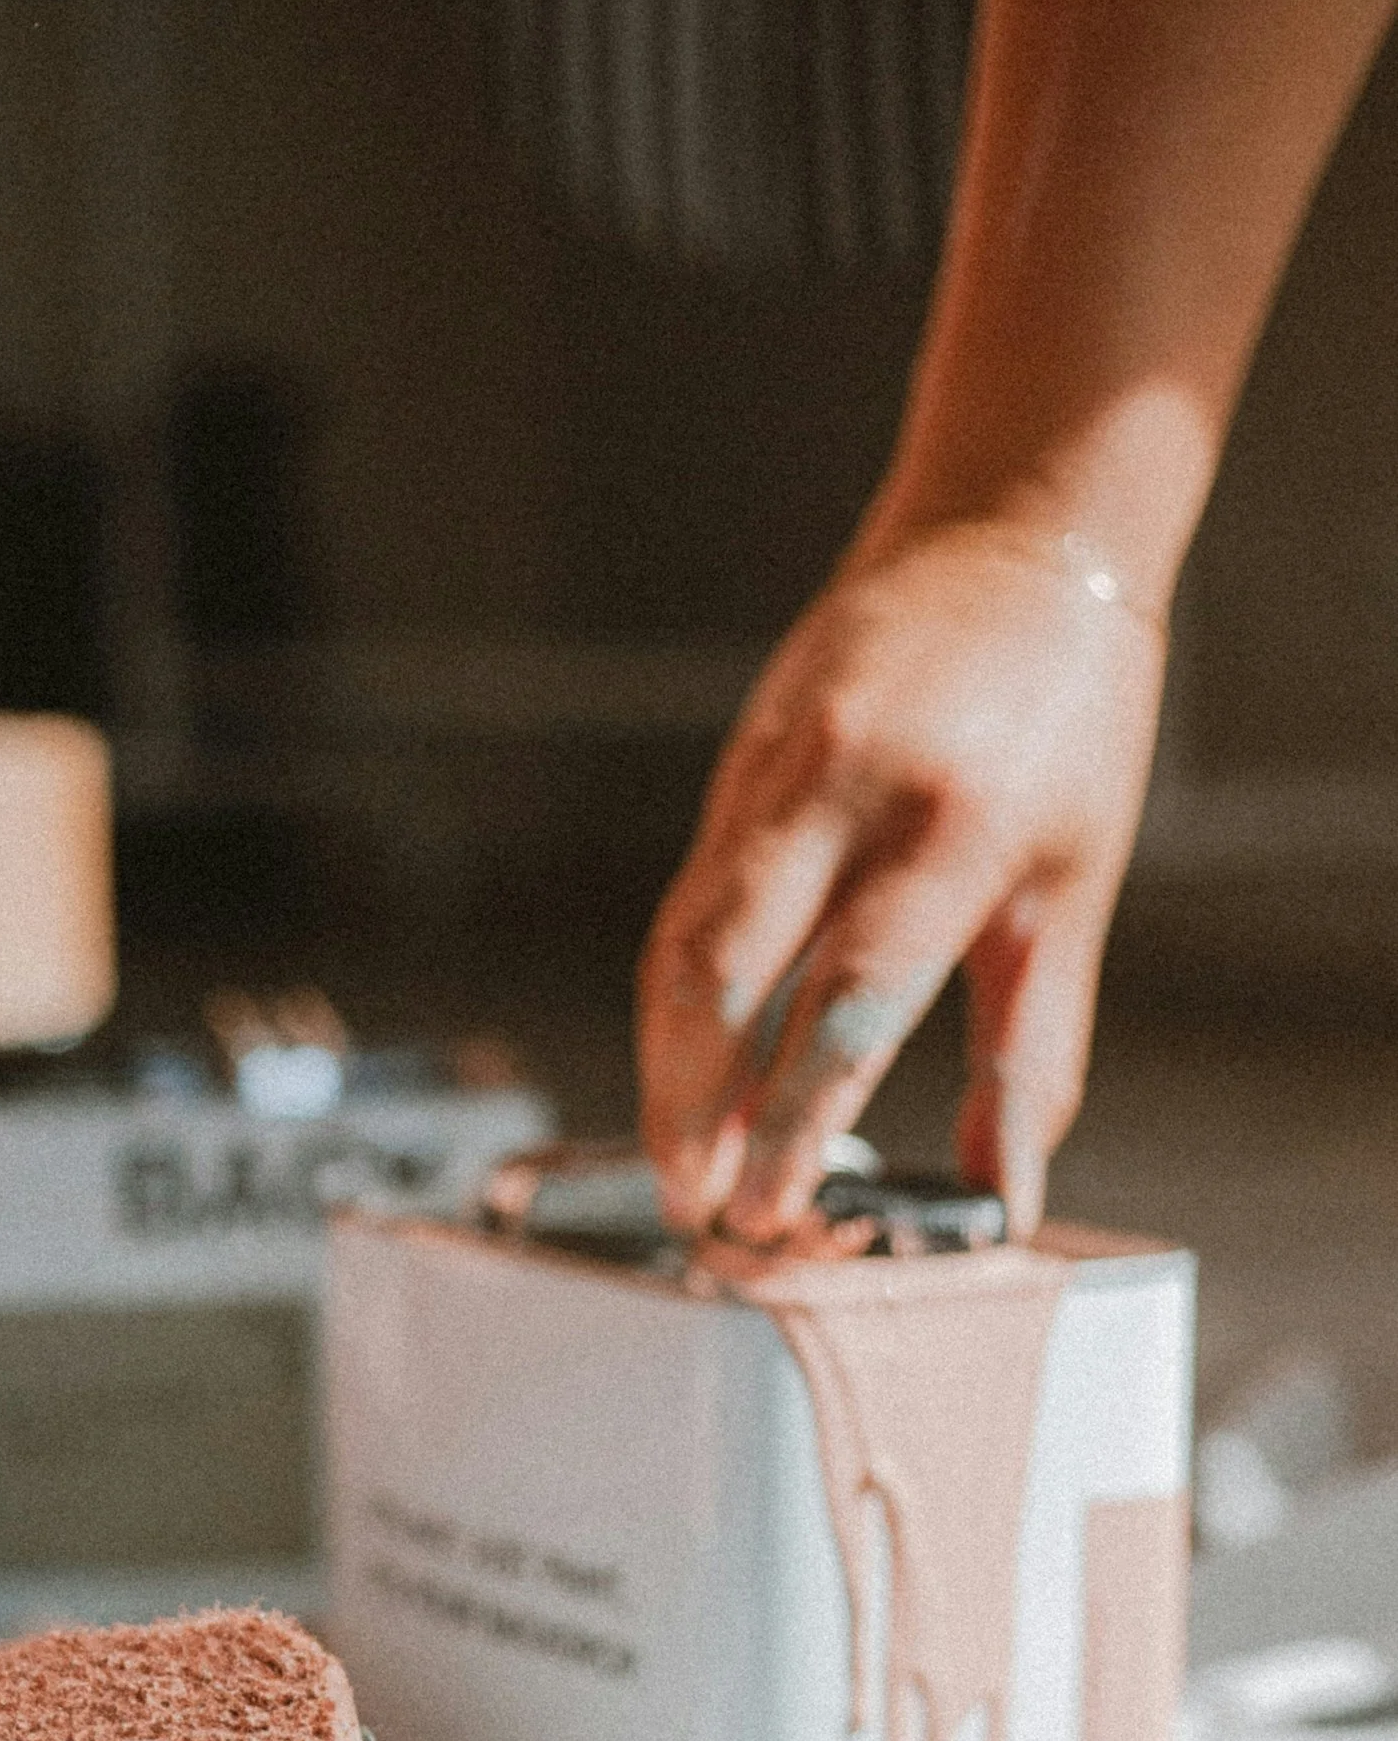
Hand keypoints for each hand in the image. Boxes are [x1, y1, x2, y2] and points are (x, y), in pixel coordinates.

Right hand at [637, 517, 1168, 1239]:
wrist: (1012, 531)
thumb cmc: (1066, 708)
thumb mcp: (1076, 883)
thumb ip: (1033, 1050)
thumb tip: (1003, 1188)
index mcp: (950, 828)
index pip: (846, 1003)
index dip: (793, 1121)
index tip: (770, 1210)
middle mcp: (844, 791)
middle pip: (721, 975)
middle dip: (688, 1108)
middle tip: (693, 1205)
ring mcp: (774, 770)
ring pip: (680, 942)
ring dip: (664, 1067)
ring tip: (678, 1162)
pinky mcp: (736, 764)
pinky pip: (688, 899)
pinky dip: (678, 1000)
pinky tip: (687, 1067)